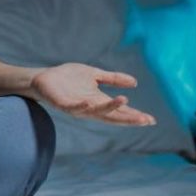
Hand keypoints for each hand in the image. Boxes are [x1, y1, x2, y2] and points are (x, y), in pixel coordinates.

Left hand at [30, 62, 156, 126]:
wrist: (43, 77)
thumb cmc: (67, 78)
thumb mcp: (94, 75)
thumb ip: (112, 78)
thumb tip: (135, 82)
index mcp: (98, 101)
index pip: (120, 111)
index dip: (135, 115)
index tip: (151, 120)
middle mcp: (90, 107)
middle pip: (112, 116)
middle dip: (128, 118)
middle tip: (145, 120)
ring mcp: (77, 107)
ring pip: (96, 112)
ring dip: (109, 108)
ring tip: (124, 100)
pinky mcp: (63, 105)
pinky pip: (74, 108)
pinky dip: (82, 106)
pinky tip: (90, 102)